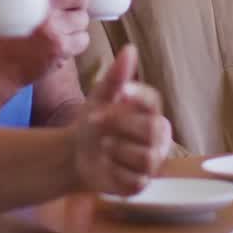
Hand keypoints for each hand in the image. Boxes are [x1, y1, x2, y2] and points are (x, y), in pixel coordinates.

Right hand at [0, 0, 90, 85]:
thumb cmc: (7, 33)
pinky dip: (75, 42)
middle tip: (68, 7)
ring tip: (58, 29)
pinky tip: (59, 43)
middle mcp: (42, 5)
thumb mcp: (14, 1)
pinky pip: (83, 39)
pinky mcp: (60, 47)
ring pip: (83, 17)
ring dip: (75, 24)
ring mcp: (52, 27)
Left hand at [70, 45, 170, 195]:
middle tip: (96, 122)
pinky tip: (105, 164)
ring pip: (145, 157)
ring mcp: (152, 162)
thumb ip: (116, 75)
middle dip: (119, 124)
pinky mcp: (141, 184)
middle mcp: (158, 136)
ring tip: (103, 146)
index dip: (133, 98)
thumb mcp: (100, 96)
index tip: (115, 95)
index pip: (153, 101)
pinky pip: (134, 180)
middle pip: (152, 130)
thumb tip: (130, 48)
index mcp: (151, 111)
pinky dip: (113, 171)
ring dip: (116, 150)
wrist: (74, 153)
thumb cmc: (93, 121)